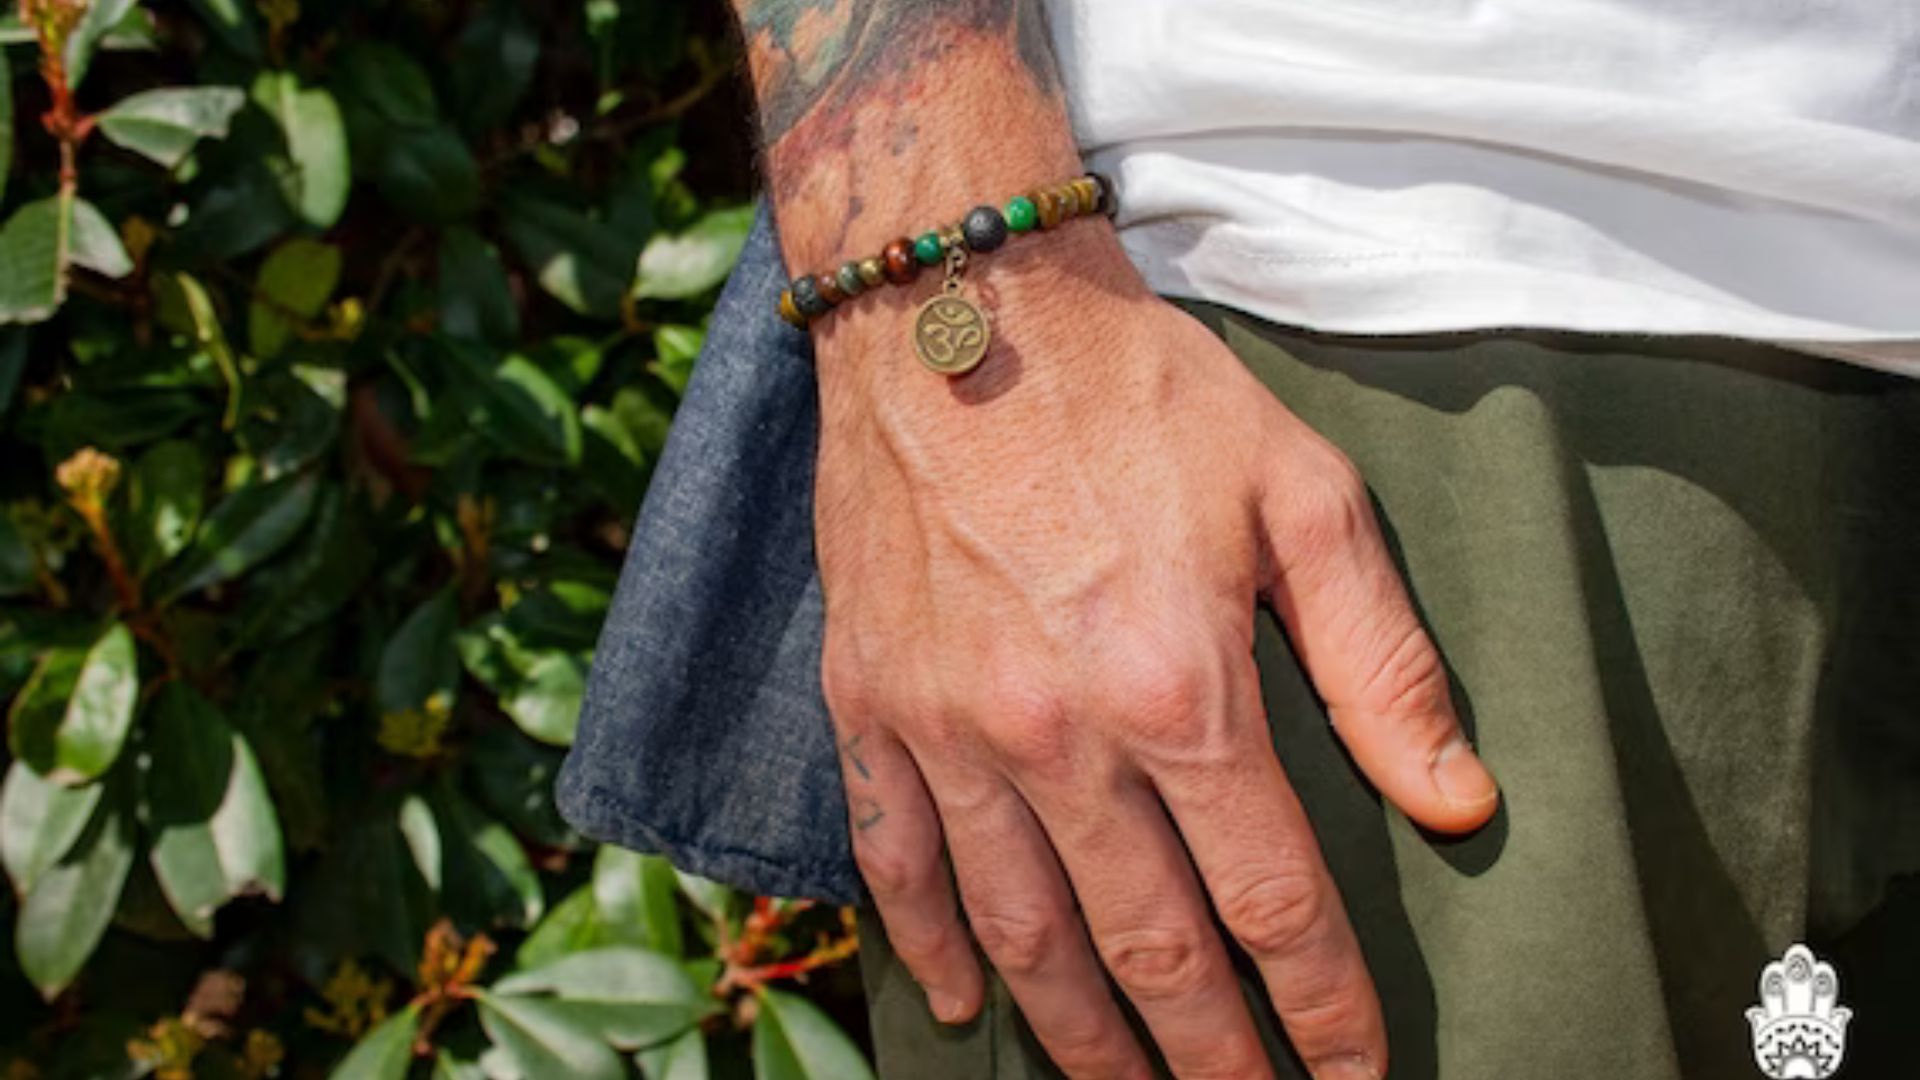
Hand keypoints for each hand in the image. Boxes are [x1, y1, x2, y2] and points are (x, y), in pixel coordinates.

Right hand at [812, 218, 1498, 1079]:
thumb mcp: (1299, 492)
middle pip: (1149, 949)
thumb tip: (1456, 800)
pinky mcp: (868, 702)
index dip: (1323, 1007)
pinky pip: (894, 859)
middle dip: (1212, 1058)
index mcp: (1181, 687)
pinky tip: (961, 1004)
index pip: (1273, 902)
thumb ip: (1381, 659)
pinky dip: (926, 945)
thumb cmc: (1140, 390)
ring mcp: (949, 729)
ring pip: (1022, 932)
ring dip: (1082, 1037)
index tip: (1356, 1073)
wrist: (956, 305)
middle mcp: (1057, 736)